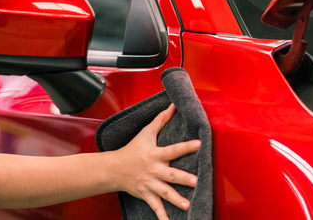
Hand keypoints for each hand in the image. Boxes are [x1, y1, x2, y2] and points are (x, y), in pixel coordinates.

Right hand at [112, 104, 200, 219]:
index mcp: (155, 154)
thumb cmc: (132, 149)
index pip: (173, 149)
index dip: (185, 146)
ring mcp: (149, 184)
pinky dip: (161, 216)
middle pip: (170, 175)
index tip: (199, 144)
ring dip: (176, 200)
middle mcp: (153, 170)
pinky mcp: (146, 195)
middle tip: (195, 181)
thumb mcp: (146, 133)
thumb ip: (161, 119)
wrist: (114, 169)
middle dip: (182, 178)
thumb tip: (173, 105)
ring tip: (187, 206)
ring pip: (164, 193)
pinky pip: (155, 207)